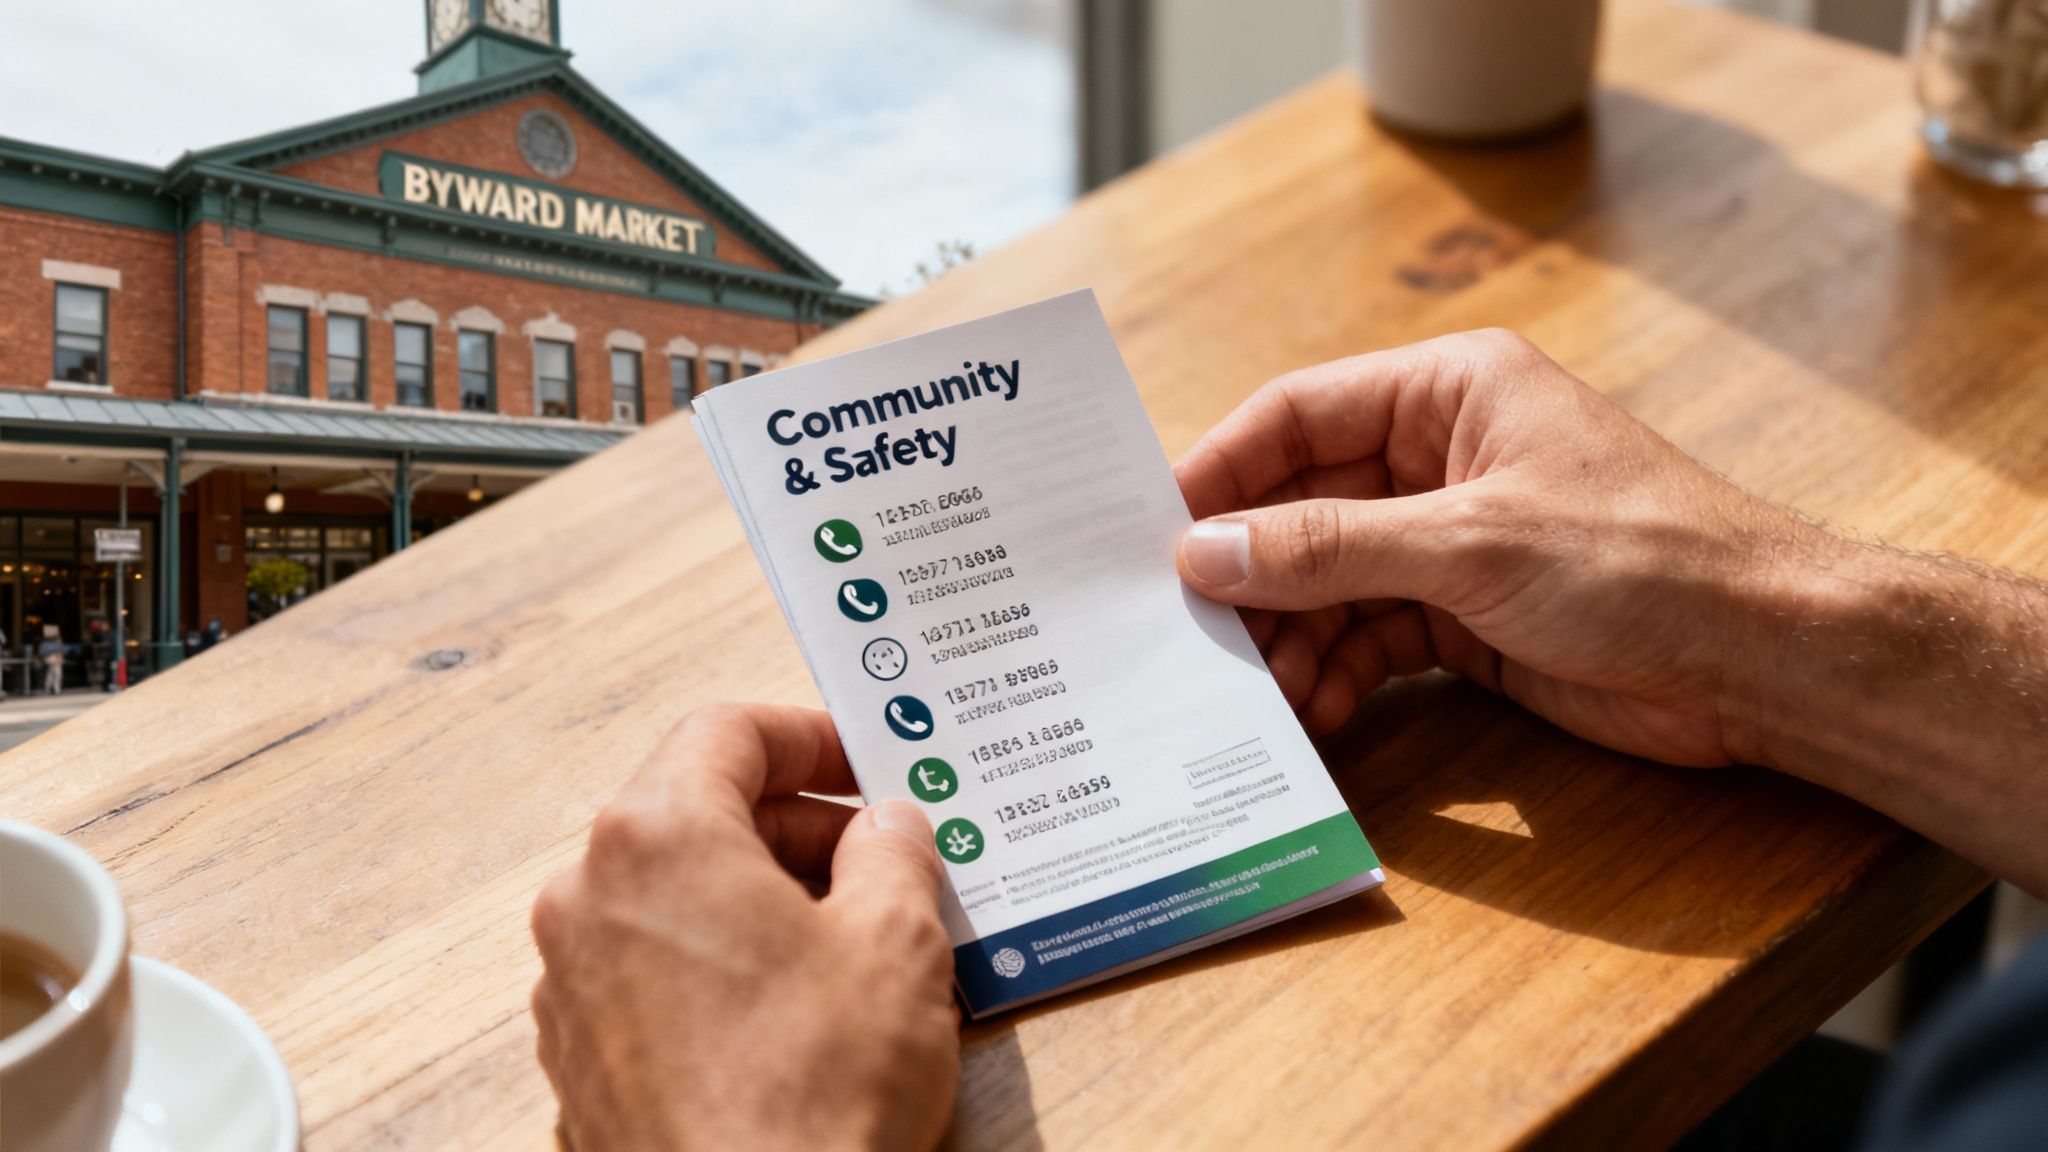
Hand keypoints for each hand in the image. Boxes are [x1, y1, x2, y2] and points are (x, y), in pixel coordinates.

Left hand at [531, 704, 958, 1151]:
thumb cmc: (813, 1095)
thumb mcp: (897, 942)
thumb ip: (893, 852)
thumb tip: (886, 826)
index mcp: (656, 839)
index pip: (727, 732)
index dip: (811, 737)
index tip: (867, 765)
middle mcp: (589, 899)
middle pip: (696, 812)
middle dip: (798, 827)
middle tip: (884, 861)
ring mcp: (573, 985)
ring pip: (675, 896)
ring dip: (763, 899)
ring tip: (855, 943)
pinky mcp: (584, 1060)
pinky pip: (656, 972)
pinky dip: (724, 964)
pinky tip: (800, 1011)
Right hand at [1173, 329, 1831, 767]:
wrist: (1765, 659)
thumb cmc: (1640, 561)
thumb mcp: (1468, 544)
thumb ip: (1329, 548)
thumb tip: (1204, 554)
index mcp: (1448, 392)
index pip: (1297, 415)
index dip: (1218, 471)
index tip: (1147, 532)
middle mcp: (1440, 457)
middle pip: (1303, 505)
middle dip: (1248, 571)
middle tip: (1181, 632)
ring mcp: (1452, 540)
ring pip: (1330, 580)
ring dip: (1287, 635)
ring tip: (1245, 690)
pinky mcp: (1468, 616)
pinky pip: (1371, 635)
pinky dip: (1336, 671)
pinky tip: (1308, 713)